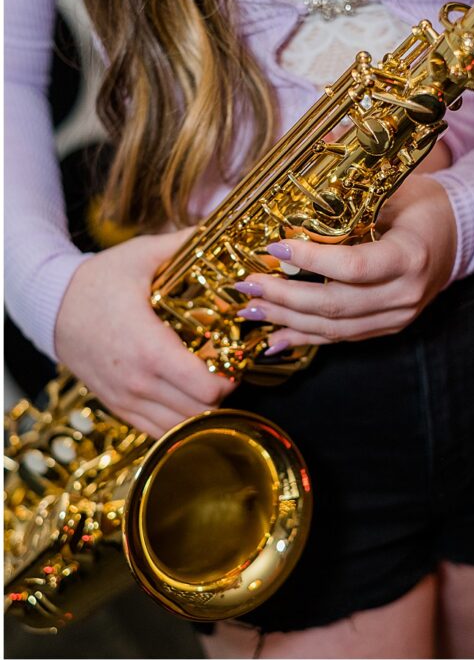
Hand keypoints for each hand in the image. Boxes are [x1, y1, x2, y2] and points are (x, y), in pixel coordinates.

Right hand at [54, 229, 236, 437]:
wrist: (50, 307)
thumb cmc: (99, 280)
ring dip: (204, 410)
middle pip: (201, 412)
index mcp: (149, 349)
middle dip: (224, 394)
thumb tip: (220, 228)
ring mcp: (126, 399)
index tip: (237, 360)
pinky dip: (181, 422)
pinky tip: (188, 396)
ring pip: (182, 427)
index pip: (206, 388)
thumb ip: (183, 244)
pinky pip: (160, 432)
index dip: (232, 378)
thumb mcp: (140, 256)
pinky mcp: (118, 407)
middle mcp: (138, 382)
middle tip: (230, 370)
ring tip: (211, 383)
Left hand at [235, 174, 456, 348]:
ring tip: (250, 309)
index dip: (309, 261)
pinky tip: (275, 337)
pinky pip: (342, 339)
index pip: (353, 267)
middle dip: (284, 297)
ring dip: (287, 320)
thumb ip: (354, 184)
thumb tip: (312, 151)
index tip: (274, 248)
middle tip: (247, 285)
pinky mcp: (388, 326)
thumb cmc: (422, 207)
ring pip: (335, 328)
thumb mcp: (395, 189)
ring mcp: (398, 315)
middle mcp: (405, 293)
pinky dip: (306, 337)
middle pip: (336, 304)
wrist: (457, 237)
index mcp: (409, 256)